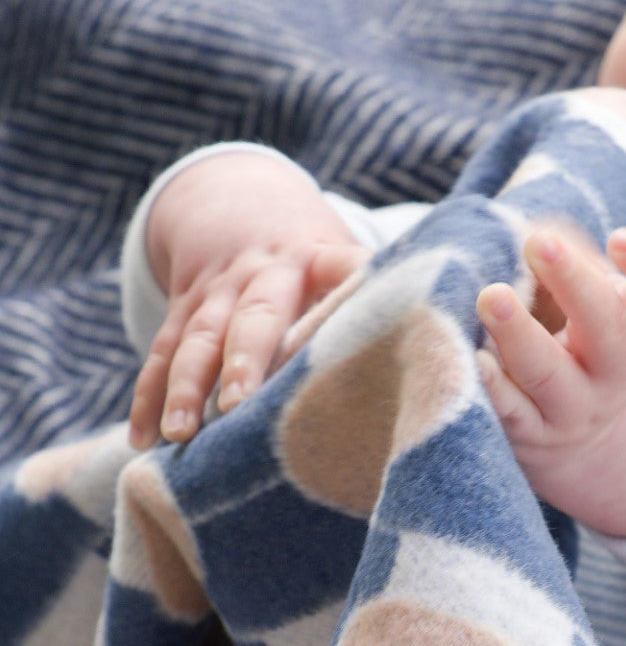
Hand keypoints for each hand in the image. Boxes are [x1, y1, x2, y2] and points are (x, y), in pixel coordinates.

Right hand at [128, 152, 370, 448]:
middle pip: (253, 317)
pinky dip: (148, 397)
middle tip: (240, 405)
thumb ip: (392, 298)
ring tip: (180, 433)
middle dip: (246, 361)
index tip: (357, 338)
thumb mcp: (354, 259)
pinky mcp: (181, 314)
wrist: (242, 206)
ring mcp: (216, 294)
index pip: (341, 276)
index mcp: (320, 259)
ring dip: (185, 387)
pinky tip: (143, 440)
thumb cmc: (322, 260)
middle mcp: (262, 275)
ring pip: (194, 340)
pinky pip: (159, 356)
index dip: (348, 301)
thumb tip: (462, 356)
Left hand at [476, 225, 625, 535]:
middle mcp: (618, 372)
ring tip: (490, 296)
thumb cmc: (576, 338)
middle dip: (574, 284)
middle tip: (536, 242)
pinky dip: (493, 387)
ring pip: (551, 375)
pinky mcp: (532, 434)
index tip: (619, 237)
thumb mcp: (589, 299)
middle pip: (610, 330)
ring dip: (519, 334)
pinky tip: (475, 360)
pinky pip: (512, 412)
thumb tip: (531, 229)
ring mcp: (576, 408)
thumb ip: (568, 257)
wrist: (571, 435)